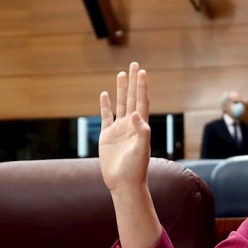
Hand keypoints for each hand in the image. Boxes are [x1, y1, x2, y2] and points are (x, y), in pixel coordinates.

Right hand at [99, 62, 150, 191]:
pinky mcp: (107, 136)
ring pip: (120, 105)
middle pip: (132, 98)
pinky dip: (106, 105)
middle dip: (133, 82)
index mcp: (140, 126)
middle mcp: (131, 125)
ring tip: (121, 75)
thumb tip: (135, 114)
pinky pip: (106, 117)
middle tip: (134, 64)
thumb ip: (141, 132)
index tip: (142, 72)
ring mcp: (119, 129)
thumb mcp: (141, 149)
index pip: (141, 101)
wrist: (123, 183)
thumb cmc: (135, 168)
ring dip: (121, 90)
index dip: (142, 86)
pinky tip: (105, 94)